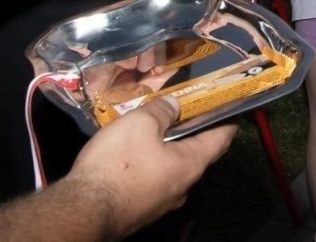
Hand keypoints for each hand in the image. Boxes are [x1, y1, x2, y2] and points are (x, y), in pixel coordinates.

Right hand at [69, 97, 235, 235]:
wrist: (83, 209)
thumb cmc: (118, 163)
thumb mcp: (142, 123)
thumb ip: (162, 111)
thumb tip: (175, 105)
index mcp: (191, 164)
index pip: (222, 139)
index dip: (229, 119)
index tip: (232, 105)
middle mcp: (183, 186)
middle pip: (198, 154)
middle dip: (195, 131)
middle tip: (187, 109)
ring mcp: (163, 202)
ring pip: (174, 168)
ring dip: (170, 147)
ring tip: (157, 126)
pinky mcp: (142, 208)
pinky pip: (155, 180)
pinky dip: (153, 161)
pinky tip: (136, 151)